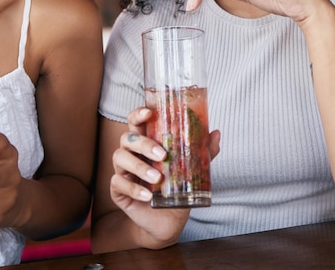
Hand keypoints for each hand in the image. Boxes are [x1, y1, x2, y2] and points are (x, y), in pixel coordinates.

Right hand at [110, 107, 219, 245]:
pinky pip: (118, 183)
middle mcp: (130, 153)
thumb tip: (216, 133)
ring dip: (139, 166)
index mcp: (144, 143)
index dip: (138, 114)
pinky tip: (147, 194)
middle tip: (162, 154)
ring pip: (120, 157)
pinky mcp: (118, 190)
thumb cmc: (175, 190)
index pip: (135, 122)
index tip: (149, 113)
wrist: (167, 221)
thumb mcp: (192, 170)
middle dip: (143, 143)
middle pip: (127, 138)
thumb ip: (202, 152)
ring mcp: (122, 171)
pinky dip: (133, 188)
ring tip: (157, 177)